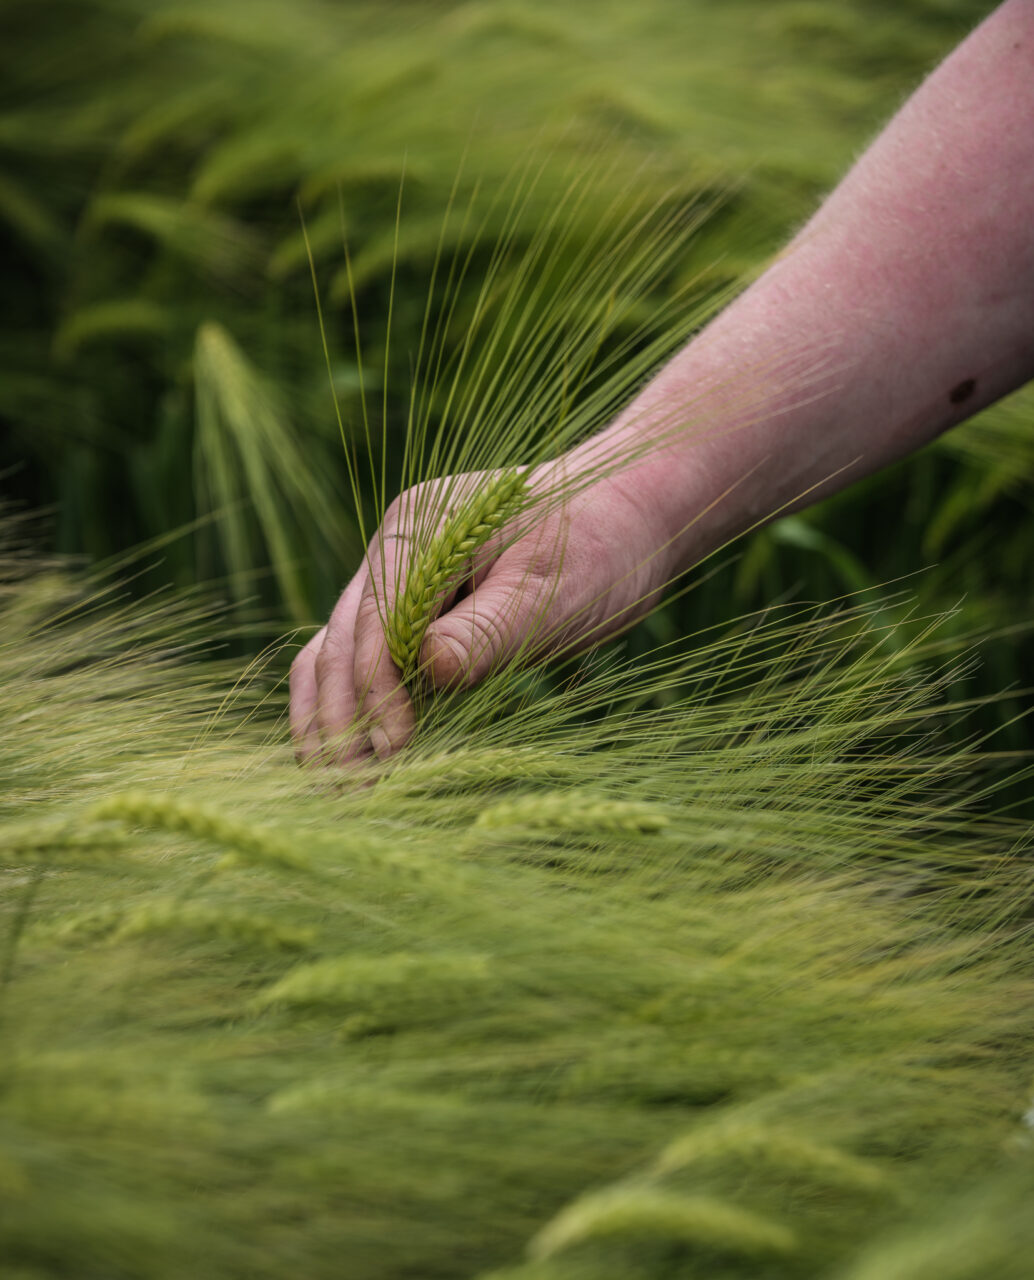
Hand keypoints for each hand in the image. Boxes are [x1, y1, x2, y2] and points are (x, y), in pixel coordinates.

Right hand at [289, 460, 673, 764]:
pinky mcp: (419, 613)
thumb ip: (487, 629)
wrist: (631, 513)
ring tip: (340, 788)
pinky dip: (360, 707)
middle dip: (341, 716)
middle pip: (342, 641)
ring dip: (335, 718)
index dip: (376, 690)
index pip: (374, 621)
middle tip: (350, 791)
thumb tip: (426, 669)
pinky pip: (371, 661)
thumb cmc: (600, 542)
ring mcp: (401, 582)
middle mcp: (396, 551)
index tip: (395, 749)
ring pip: (340, 653)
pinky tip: (362, 758)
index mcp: (419, 530)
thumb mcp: (552, 589)